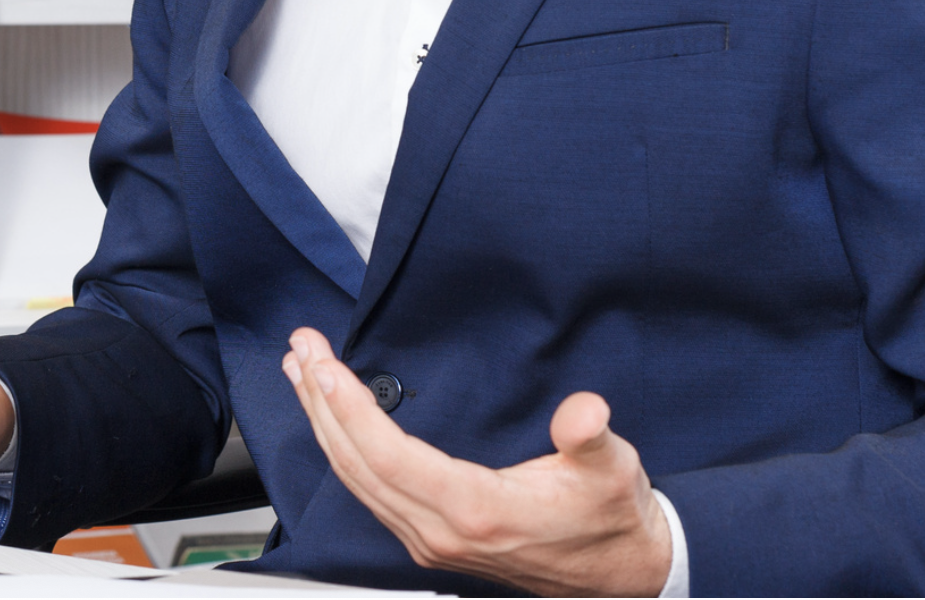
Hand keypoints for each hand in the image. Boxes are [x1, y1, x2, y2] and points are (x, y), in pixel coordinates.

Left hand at [282, 328, 671, 597]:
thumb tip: (584, 411)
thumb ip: (591, 436)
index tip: (324, 366)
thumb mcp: (612, 469)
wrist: (624, 574)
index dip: (351, 410)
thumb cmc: (612, 516)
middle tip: (300, 349)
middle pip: (358, 465)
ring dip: (324, 423)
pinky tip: (335, 420)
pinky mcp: (433, 538)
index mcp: (476, 511)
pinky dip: (344, 448)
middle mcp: (441, 532)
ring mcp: (432, 540)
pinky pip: (371, 490)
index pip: (390, 457)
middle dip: (321, 403)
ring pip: (357, 481)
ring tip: (301, 373)